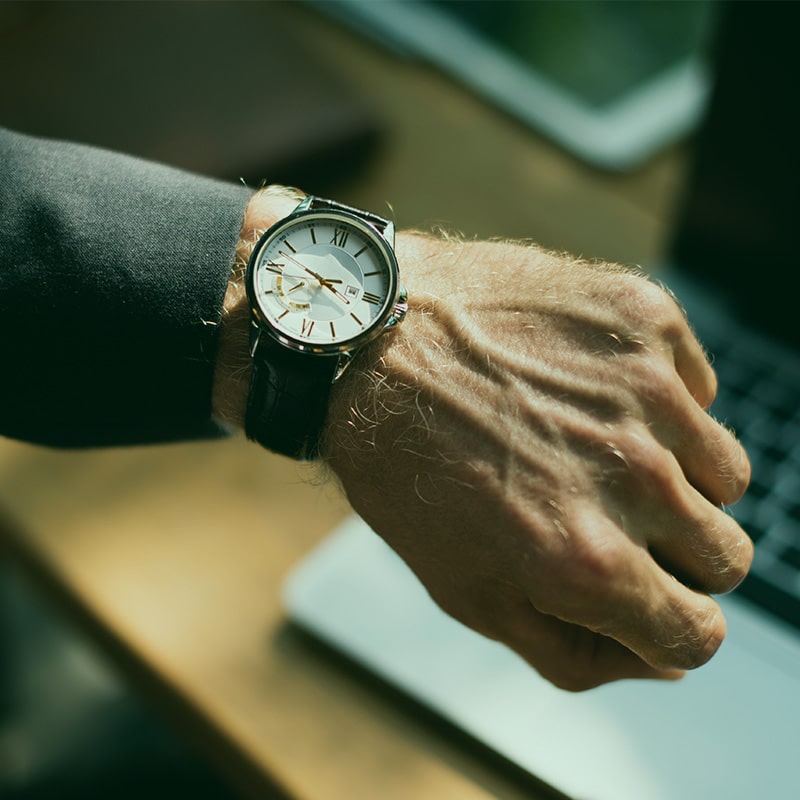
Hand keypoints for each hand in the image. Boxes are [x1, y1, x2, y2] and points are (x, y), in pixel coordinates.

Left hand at [322, 232, 751, 690]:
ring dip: (674, 476)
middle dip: (674, 555)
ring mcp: (646, 390)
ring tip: (593, 449)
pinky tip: (586, 388)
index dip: (668, 625)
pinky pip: (698, 389)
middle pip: (726, 557)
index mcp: (585, 562)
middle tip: (605, 514)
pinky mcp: (644, 319)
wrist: (367, 339)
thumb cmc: (404, 469)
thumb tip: (660, 660)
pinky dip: (658, 402)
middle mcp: (633, 478)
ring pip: (726, 475)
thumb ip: (570, 652)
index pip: (697, 635)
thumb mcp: (464, 590)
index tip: (642, 598)